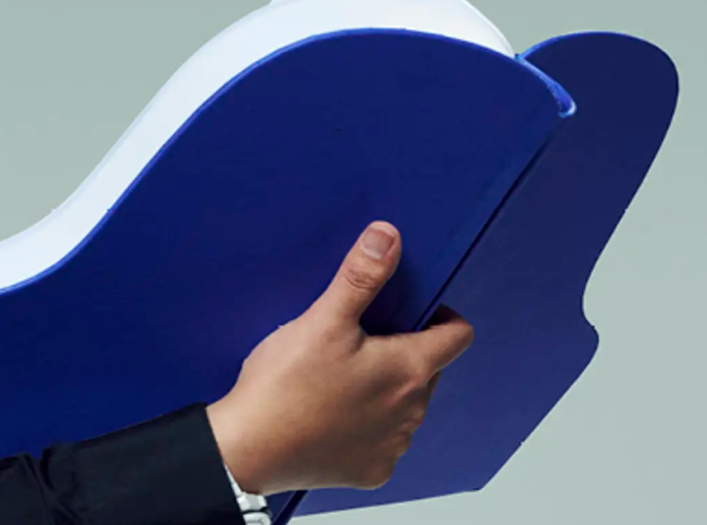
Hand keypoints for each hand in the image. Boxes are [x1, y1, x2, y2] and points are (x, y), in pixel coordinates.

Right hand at [204, 221, 473, 494]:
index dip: (440, 317)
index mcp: (409, 370)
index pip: (458, 336)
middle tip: (354, 341)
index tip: (409, 310)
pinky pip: (382, 440)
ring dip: (384, 390)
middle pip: (427, 370)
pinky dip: (366, 426)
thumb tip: (389, 235)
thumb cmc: (285, 385)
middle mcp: (413, 411)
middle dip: (401, 351)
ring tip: (337, 378)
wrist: (248, 450)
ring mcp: (394, 445)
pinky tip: (330, 415)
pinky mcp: (372, 470)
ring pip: (404, 405)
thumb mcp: (323, 321)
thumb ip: (360, 277)